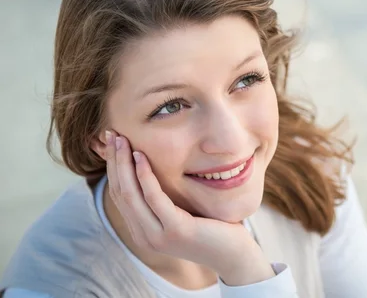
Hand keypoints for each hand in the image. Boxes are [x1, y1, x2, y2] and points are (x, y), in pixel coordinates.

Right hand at [104, 130, 274, 285]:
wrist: (233, 254)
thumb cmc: (211, 228)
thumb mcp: (181, 211)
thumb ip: (165, 197)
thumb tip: (154, 167)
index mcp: (142, 230)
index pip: (119, 195)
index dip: (112, 168)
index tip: (110, 143)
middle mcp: (144, 235)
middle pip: (120, 192)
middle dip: (114, 162)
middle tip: (111, 135)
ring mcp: (158, 235)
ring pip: (130, 195)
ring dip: (123, 164)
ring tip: (122, 140)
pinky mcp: (175, 230)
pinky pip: (154, 198)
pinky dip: (144, 175)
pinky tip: (141, 156)